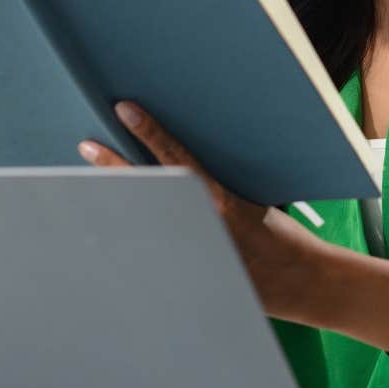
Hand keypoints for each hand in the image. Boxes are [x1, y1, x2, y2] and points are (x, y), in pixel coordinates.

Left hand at [78, 101, 328, 320]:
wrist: (301, 279)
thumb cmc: (282, 234)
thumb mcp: (253, 197)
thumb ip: (216, 184)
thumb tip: (183, 164)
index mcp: (219, 198)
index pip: (176, 155)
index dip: (148, 130)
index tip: (125, 108)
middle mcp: (200, 222)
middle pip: (145, 188)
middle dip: (114, 167)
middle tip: (87, 145)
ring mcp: (191, 249)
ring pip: (141, 219)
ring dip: (121, 199)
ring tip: (93, 183)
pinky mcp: (188, 272)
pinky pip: (153, 249)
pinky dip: (136, 236)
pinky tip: (116, 230)